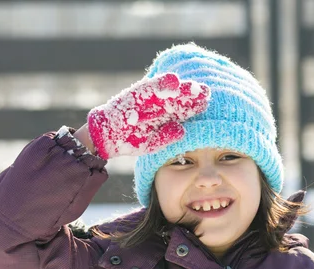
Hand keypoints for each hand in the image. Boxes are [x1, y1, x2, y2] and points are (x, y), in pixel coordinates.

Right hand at [87, 73, 209, 158]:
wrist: (105, 136)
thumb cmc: (131, 140)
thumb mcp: (150, 143)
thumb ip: (165, 137)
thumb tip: (183, 131)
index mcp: (165, 115)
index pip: (183, 109)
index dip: (195, 105)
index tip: (207, 102)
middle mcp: (158, 104)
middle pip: (177, 97)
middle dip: (190, 93)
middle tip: (205, 90)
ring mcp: (146, 98)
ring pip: (165, 90)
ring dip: (179, 87)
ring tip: (192, 85)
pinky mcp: (133, 94)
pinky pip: (147, 88)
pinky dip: (159, 84)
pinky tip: (172, 79)